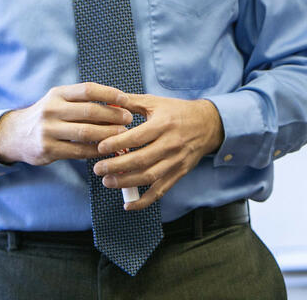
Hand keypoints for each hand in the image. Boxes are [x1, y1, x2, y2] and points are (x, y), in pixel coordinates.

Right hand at [0, 82, 133, 165]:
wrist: (15, 135)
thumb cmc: (47, 116)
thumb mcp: (59, 101)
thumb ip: (83, 101)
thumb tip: (117, 104)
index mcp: (57, 94)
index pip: (88, 89)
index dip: (110, 94)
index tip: (126, 100)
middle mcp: (51, 109)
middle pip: (90, 111)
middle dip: (113, 115)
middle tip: (129, 119)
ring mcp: (48, 130)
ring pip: (86, 132)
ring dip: (108, 134)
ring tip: (123, 135)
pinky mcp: (48, 149)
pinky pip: (78, 151)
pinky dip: (96, 150)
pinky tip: (107, 149)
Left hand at [93, 95, 223, 210]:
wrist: (208, 124)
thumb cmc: (178, 112)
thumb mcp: (156, 102)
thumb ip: (131, 102)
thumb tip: (107, 102)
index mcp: (163, 124)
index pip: (138, 137)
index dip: (117, 143)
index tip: (100, 147)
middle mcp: (171, 144)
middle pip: (141, 160)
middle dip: (116, 166)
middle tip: (98, 169)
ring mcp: (175, 161)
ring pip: (149, 177)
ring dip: (126, 182)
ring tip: (107, 182)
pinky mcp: (179, 173)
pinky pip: (161, 191)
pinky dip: (144, 201)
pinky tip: (128, 204)